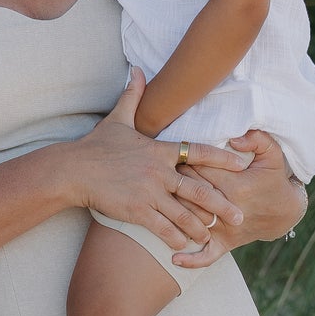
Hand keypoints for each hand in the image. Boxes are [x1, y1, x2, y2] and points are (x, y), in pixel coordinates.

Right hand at [71, 73, 249, 251]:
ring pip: (184, 214)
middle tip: (240, 216)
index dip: (222, 158)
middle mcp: (159, 172)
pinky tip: (184, 245)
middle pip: (200, 190)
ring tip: (211, 236)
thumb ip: (132, 96)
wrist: (73, 170)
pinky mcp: (136, 211)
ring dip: (200, 228)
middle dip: (222, 205)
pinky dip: (176, 238)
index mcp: (159, 151)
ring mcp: (149, 193)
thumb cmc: (95, 146)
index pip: (198, 152)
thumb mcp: (117, 119)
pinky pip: (163, 228)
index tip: (241, 165)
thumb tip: (136, 70)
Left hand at [174, 128, 306, 267]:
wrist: (284, 212)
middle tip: (161, 177)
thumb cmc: (273, 179)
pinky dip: (191, 260)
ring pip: (191, 223)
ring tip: (157, 203)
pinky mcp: (226, 244)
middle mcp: (228, 211)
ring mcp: (226, 230)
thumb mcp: (272, 154)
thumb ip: (257, 139)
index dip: (184, 162)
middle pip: (190, 196)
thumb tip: (234, 139)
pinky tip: (174, 258)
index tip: (175, 156)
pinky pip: (208, 256)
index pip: (201, 171)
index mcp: (236, 186)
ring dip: (172, 214)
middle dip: (173, 186)